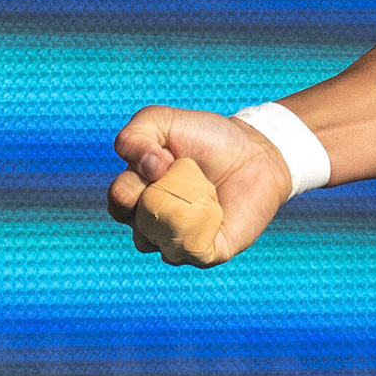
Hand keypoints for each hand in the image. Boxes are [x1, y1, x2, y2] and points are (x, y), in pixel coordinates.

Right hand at [107, 106, 292, 267]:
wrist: (255, 155)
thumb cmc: (208, 139)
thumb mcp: (163, 122)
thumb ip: (134, 136)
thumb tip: (144, 170)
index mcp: (137, 194)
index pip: (119, 200)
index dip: (137, 180)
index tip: (165, 158)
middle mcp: (152, 222)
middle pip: (133, 224)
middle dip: (153, 197)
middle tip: (182, 176)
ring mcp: (177, 239)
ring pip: (155, 243)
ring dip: (174, 214)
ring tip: (202, 194)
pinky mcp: (204, 252)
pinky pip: (187, 253)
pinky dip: (197, 230)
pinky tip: (213, 211)